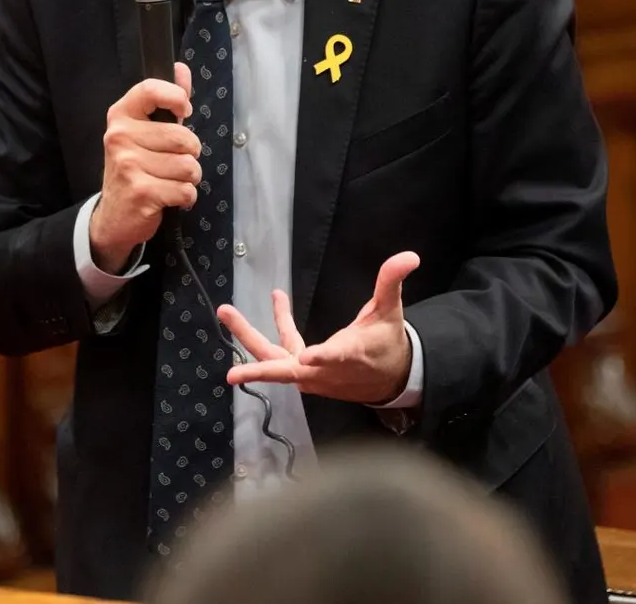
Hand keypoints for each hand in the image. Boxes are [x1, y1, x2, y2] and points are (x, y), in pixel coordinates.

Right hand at [89, 62, 200, 273]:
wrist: (113, 217)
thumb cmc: (135, 169)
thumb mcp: (145, 133)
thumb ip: (167, 101)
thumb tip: (181, 69)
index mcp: (121, 116)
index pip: (150, 89)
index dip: (176, 97)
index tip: (184, 110)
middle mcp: (120, 137)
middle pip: (184, 137)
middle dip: (190, 155)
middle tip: (174, 163)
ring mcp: (128, 164)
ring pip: (188, 166)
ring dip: (189, 179)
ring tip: (170, 181)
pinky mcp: (140, 191)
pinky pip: (185, 190)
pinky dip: (185, 197)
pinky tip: (168, 198)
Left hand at [219, 252, 419, 404]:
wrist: (388, 379)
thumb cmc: (387, 344)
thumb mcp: (390, 311)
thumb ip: (391, 283)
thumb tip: (409, 256)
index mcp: (349, 355)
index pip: (334, 357)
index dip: (321, 358)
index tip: (307, 357)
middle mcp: (323, 371)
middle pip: (285, 369)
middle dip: (257, 369)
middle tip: (231, 369)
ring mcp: (309, 375)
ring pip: (274, 360)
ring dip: (248, 336)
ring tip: (226, 311)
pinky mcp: (304, 373)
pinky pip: (283, 351)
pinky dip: (277, 326)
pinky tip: (278, 299)